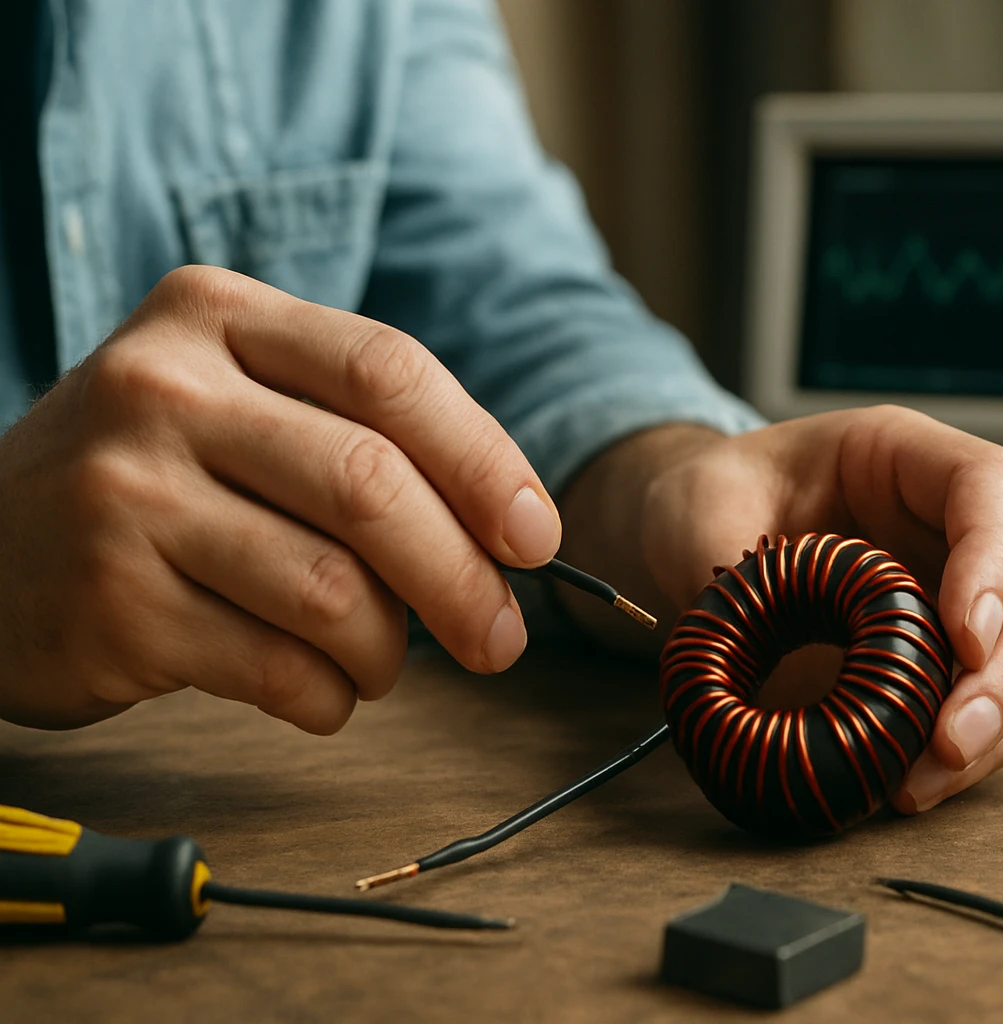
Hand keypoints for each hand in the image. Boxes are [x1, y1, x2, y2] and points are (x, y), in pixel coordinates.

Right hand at [0, 266, 560, 732]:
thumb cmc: (151, 478)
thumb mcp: (233, 402)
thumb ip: (358, 433)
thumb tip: (512, 529)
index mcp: (216, 315)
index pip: (389, 373)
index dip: (485, 461)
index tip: (535, 538)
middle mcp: (162, 389)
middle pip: (370, 484)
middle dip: (462, 577)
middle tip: (500, 639)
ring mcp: (125, 494)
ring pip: (330, 589)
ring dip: (387, 651)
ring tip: (380, 665)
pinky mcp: (109, 602)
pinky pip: (273, 666)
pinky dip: (326, 697)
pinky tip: (322, 693)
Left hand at [559, 408, 1002, 812]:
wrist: (703, 536)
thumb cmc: (708, 502)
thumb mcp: (697, 512)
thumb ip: (736, 574)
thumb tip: (791, 674)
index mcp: (903, 454)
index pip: (990, 486)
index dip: (995, 561)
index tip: (963, 639)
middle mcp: (958, 518)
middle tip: (952, 739)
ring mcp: (975, 587)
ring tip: (921, 781)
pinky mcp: (964, 653)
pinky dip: (980, 751)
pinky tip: (915, 783)